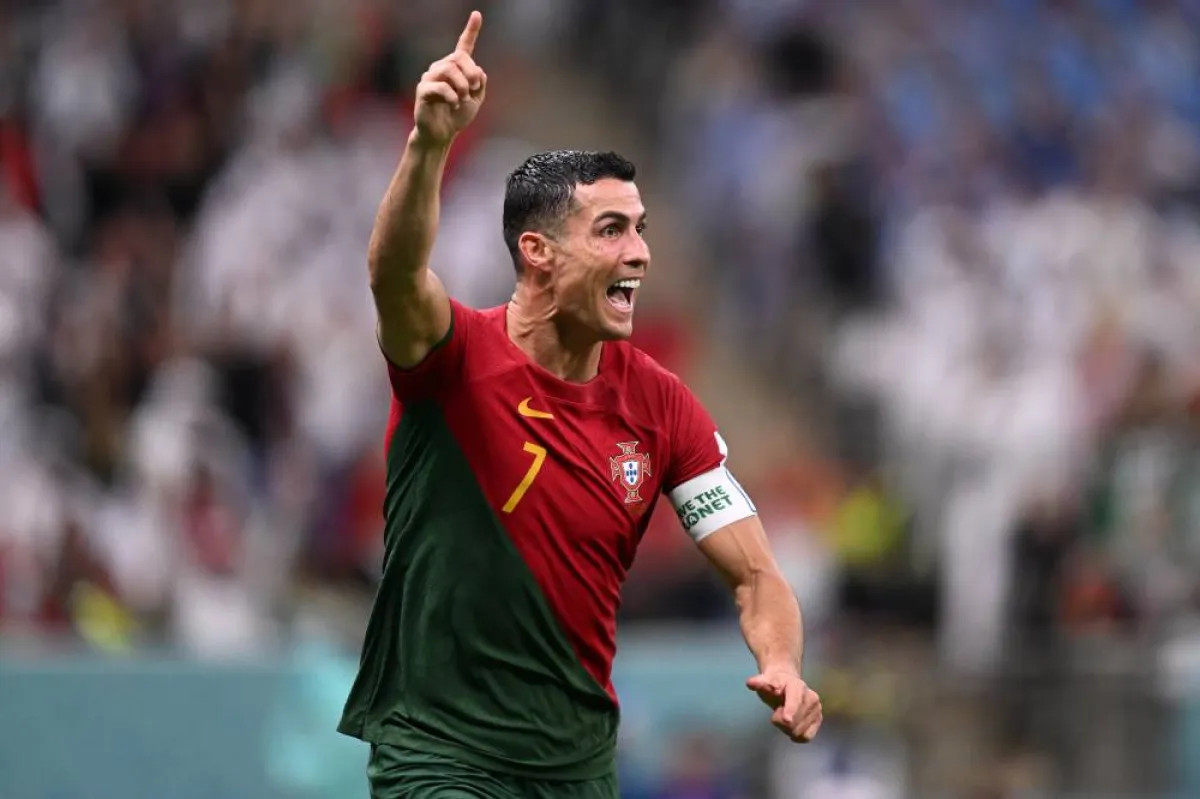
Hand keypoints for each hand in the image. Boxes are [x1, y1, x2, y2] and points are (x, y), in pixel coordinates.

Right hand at [413, 11, 486, 147]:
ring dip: (462, 85)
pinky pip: (439, 86)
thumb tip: (478, 70)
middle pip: (459, 57)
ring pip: (449, 69)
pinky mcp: (423, 90)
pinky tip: (454, 103)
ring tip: (463, 98)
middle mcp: (441, 68)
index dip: (471, 30)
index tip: (477, 14)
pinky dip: (451, 95)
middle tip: (474, 89)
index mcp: (456, 69)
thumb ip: (480, 83)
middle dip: (471, 73)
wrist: (442, 134)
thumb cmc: (457, 116)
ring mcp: (430, 78)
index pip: (464, 46)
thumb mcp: (476, 99)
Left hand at [747, 669, 822, 742]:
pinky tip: (792, 727)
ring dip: (788, 729)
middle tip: (777, 711)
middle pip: (794, 721)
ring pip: (799, 731)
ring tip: (785, 716)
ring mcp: (816, 709)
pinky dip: (797, 736)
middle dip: (781, 721)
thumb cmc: (773, 684)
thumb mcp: (764, 682)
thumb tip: (750, 682)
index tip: (786, 720)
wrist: (787, 683)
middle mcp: (811, 697)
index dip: (791, 710)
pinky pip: (807, 737)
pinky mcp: (818, 720)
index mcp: (797, 686)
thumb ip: (759, 683)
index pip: (794, 700)